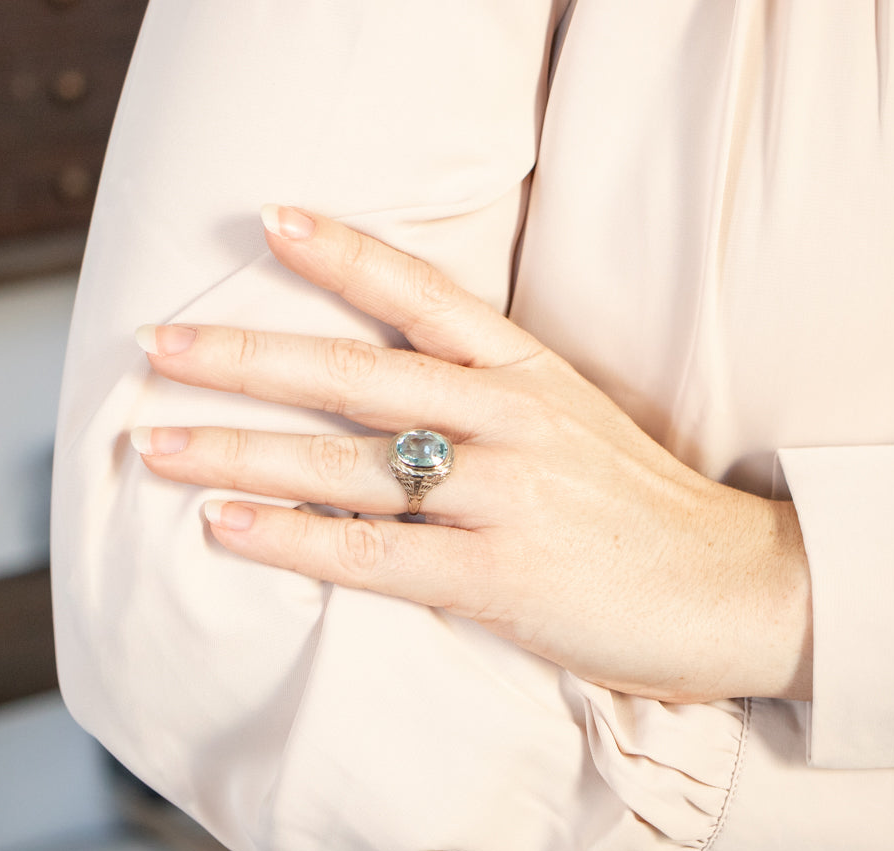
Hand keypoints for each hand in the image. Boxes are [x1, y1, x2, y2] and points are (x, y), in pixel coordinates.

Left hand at [131, 206, 811, 703]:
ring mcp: (507, 495)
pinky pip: (373, 552)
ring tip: (158, 441)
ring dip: (244, 450)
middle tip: (161, 344)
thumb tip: (407, 398)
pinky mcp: (501, 575)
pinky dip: (293, 538)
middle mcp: (514, 421)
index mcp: (534, 375)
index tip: (272, 221)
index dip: (347, 255)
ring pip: (350, 464)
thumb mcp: (582, 424)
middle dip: (251, 357)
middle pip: (361, 374)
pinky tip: (228, 525)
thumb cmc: (650, 512)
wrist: (735, 586)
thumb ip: (501, 400)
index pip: (428, 296)